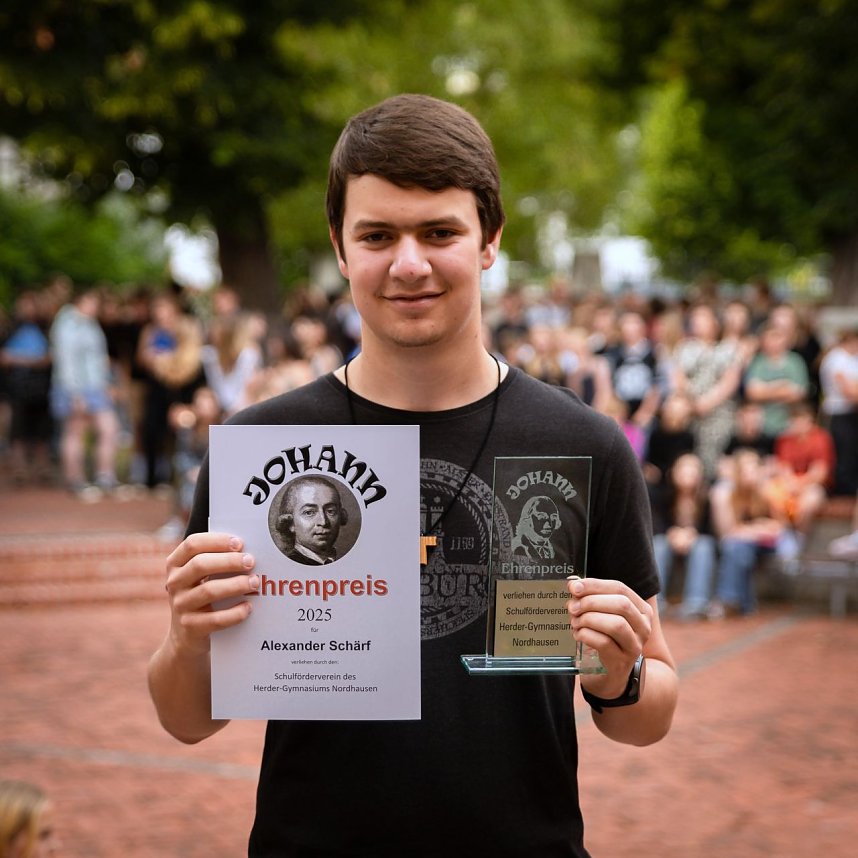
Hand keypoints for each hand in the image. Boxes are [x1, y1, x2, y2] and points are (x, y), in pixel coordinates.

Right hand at [164, 532, 258, 656]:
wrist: (187, 635)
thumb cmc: (202, 595)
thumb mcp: (201, 576)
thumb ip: (217, 560)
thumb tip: (247, 551)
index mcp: (176, 564)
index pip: (192, 544)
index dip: (216, 541)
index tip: (239, 543)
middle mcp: (174, 583)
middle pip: (200, 565)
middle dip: (229, 561)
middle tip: (251, 561)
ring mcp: (180, 605)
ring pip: (209, 591)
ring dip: (235, 584)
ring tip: (254, 582)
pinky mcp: (190, 627)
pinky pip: (215, 619)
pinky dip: (235, 613)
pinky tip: (248, 607)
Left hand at [566, 577, 652, 699]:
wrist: (610, 674)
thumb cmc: (605, 636)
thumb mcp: (602, 614)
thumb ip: (590, 597)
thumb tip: (573, 583)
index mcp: (641, 610)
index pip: (619, 588)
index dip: (595, 585)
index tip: (573, 587)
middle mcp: (643, 627)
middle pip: (621, 604)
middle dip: (591, 602)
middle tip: (572, 607)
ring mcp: (635, 646)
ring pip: (616, 624)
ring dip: (589, 619)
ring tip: (575, 622)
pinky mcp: (621, 662)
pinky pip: (604, 643)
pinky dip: (586, 635)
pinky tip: (578, 634)